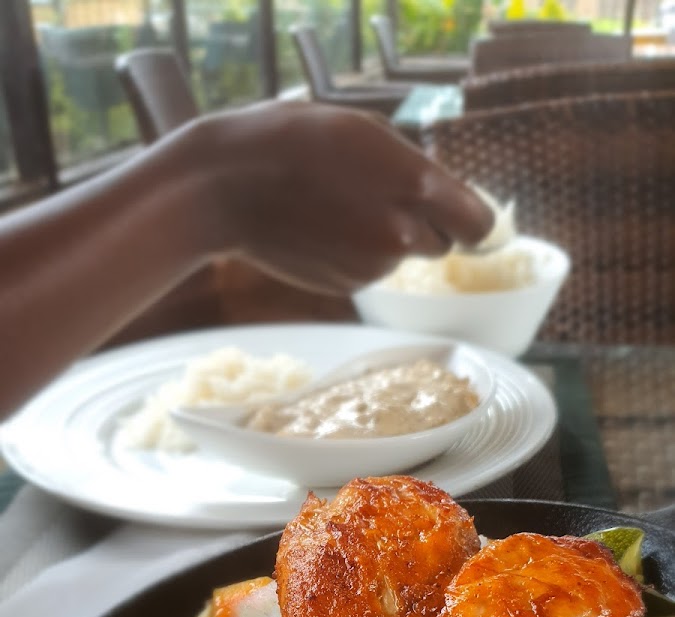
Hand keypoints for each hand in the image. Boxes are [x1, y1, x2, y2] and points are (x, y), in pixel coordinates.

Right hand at [201, 101, 493, 293]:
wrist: (229, 187)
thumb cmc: (294, 142)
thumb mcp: (365, 131)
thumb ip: (413, 167)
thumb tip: (438, 193)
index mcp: (415, 183)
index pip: (479, 223)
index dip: (469, 219)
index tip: (457, 213)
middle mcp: (402, 231)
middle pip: (443, 244)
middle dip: (426, 226)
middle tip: (383, 200)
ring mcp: (374, 264)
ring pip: (403, 256)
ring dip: (385, 238)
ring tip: (338, 207)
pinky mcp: (349, 285)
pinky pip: (371, 271)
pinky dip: (356, 254)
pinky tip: (323, 229)